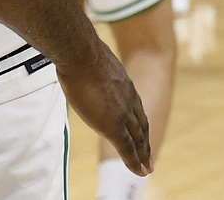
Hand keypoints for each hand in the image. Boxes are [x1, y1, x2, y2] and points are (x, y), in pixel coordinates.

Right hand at [56, 42, 152, 175]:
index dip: (138, 122)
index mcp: (123, 84)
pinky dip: (135, 161)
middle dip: (144, 142)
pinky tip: (140, 171)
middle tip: (148, 157)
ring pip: (138, 139)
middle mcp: (128, 100)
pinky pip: (127, 148)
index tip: (141, 132)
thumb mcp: (90, 57)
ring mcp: (123, 113)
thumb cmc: (79, 51)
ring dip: (143, 154)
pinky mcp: (114, 126)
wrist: (81, 54)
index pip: (135, 107)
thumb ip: (90, 63)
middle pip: (141, 125)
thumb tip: (75, 54)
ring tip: (146, 168)